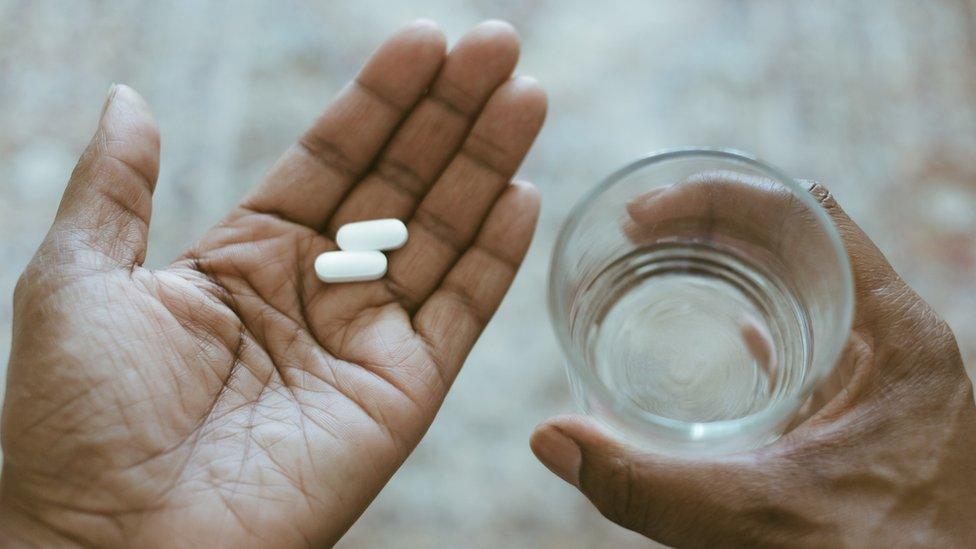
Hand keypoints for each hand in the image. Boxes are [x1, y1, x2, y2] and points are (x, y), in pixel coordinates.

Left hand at [1, 19, 545, 545]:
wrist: (114, 544)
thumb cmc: (78, 421)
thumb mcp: (78, 280)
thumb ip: (116, 187)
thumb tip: (130, 98)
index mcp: (246, 256)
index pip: (331, 157)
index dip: (378, 97)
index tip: (423, 38)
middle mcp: (316, 290)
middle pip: (399, 182)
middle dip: (449, 111)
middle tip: (497, 44)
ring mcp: (365, 341)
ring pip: (441, 234)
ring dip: (486, 162)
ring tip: (525, 93)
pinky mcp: (402, 393)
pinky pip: (461, 312)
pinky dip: (495, 253)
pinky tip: (523, 189)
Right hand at [531, 180, 975, 546]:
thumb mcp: (756, 517)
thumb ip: (646, 484)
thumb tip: (551, 440)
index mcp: (895, 336)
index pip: (806, 215)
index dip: (718, 196)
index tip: (644, 215)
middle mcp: (894, 339)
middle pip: (797, 239)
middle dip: (708, 224)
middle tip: (632, 232)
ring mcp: (883, 371)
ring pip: (800, 282)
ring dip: (728, 265)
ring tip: (655, 264)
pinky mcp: (866, 405)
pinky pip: (808, 332)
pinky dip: (754, 317)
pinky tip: (717, 336)